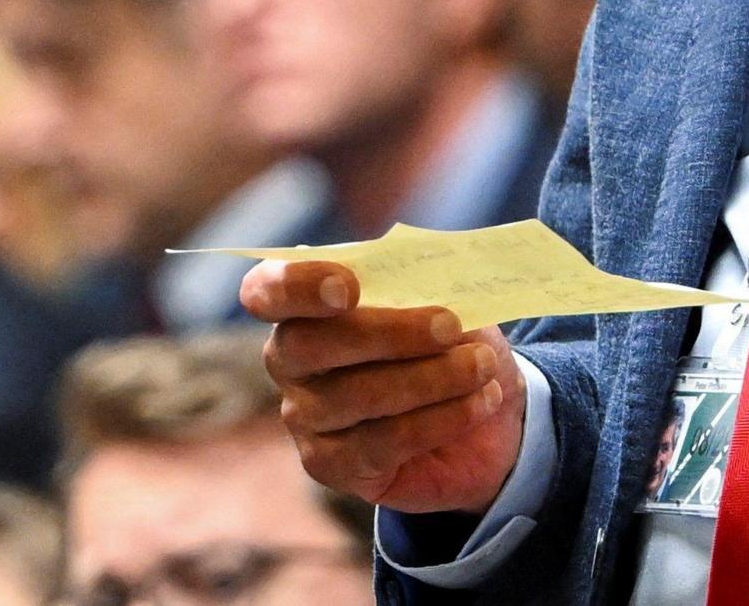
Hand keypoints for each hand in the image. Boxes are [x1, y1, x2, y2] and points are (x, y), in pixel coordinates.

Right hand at [245, 259, 525, 514]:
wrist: (483, 413)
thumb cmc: (451, 339)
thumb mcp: (446, 298)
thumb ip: (425, 283)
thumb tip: (428, 283)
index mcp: (302, 303)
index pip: (265, 290)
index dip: (296, 286)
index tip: (349, 288)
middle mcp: (289, 360)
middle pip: (308, 345)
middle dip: (386, 333)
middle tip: (450, 326)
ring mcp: (304, 417)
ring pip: (354, 396)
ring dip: (430, 378)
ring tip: (480, 366)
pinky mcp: (331, 466)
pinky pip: (382, 443)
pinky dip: (440, 418)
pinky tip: (479, 400)